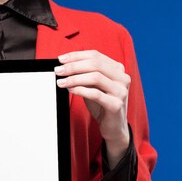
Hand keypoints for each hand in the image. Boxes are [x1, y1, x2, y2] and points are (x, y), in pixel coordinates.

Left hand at [55, 50, 130, 166]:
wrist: (114, 125)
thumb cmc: (102, 104)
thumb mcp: (93, 86)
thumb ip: (84, 75)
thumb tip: (65, 66)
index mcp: (117, 68)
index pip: (95, 55)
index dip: (76, 55)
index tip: (61, 59)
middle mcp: (122, 77)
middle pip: (95, 64)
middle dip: (73, 66)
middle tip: (59, 70)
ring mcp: (121, 91)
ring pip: (95, 77)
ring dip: (74, 78)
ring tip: (62, 81)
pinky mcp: (116, 104)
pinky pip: (96, 94)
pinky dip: (81, 90)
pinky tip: (71, 90)